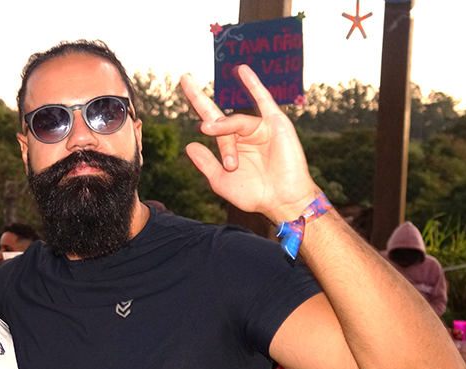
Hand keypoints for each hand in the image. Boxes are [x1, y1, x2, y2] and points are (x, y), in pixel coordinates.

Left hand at [180, 65, 319, 223]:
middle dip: (200, 102)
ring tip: (216, 140)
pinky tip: (241, 71)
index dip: (196, 102)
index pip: (209, 119)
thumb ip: (206, 163)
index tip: (183, 81)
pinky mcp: (275, 123)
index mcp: (229, 144)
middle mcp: (242, 133)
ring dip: (223, 130)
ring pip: (235, 122)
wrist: (282, 201)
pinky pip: (263, 100)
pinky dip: (253, 85)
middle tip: (191, 91)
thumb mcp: (221, 180)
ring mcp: (259, 127)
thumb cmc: (254, 194)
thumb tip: (190, 145)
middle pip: (217, 117)